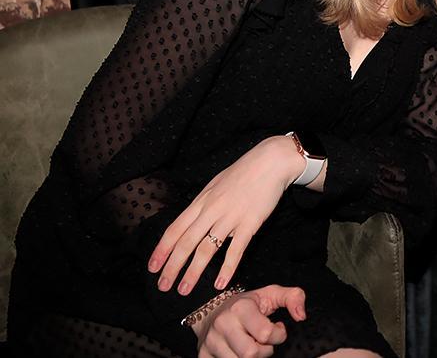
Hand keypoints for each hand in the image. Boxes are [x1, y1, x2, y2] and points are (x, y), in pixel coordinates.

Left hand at [148, 135, 303, 294]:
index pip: (175, 229)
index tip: (152, 266)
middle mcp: (211, 211)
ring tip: (184, 290)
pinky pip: (235, 250)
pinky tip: (220, 283)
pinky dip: (227, 268)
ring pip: (206, 250)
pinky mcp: (249, 223)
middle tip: (163, 286)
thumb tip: (193, 221)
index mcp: (201, 201)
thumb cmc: (244, 172)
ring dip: (193, 273)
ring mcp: (230, 218)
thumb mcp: (216, 184)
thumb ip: (204, 204)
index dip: (162, 250)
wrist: (270, 162)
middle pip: (185, 243)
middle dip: (172, 267)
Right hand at [191, 284, 306, 357]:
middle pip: (251, 354)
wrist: (211, 311)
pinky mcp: (203, 355)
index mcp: (240, 308)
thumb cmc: (246, 304)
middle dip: (264, 350)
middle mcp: (223, 325)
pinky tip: (240, 351)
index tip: (277, 328)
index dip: (278, 334)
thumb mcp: (271, 294)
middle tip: (264, 341)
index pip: (266, 334)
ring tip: (252, 345)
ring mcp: (211, 342)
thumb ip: (293, 297)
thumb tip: (301, 316)